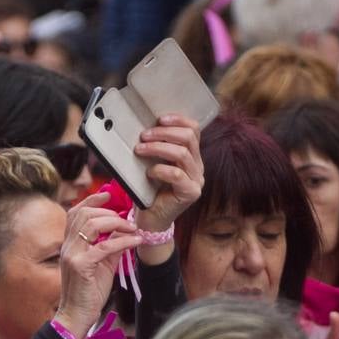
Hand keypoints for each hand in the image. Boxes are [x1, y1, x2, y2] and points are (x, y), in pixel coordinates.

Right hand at [54, 192, 141, 337]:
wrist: (76, 316)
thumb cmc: (88, 292)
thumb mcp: (102, 265)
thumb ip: (111, 247)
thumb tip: (125, 232)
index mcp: (70, 244)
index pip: (75, 212)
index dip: (91, 200)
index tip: (108, 195)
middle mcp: (68, 246)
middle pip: (84, 214)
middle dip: (109, 212)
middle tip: (127, 219)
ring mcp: (72, 255)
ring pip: (92, 225)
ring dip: (116, 223)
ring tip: (131, 228)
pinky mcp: (81, 266)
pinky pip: (104, 246)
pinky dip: (123, 241)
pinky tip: (135, 241)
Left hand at [132, 114, 204, 244]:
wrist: (150, 219)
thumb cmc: (149, 190)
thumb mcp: (153, 163)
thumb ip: (156, 147)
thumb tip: (143, 127)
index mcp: (192, 156)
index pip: (193, 129)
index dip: (178, 120)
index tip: (159, 119)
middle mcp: (198, 166)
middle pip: (189, 138)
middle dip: (164, 133)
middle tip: (144, 135)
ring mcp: (197, 180)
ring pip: (182, 154)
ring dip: (158, 148)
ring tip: (140, 149)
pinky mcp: (191, 193)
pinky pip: (177, 174)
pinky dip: (160, 169)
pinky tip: (148, 173)